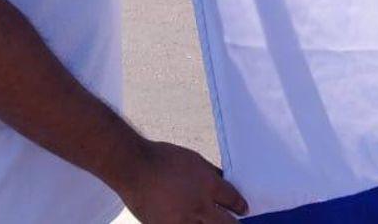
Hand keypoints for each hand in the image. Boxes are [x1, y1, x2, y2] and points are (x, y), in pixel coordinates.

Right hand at [116, 140, 247, 222]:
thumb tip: (223, 181)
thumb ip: (211, 173)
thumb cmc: (164, 159)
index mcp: (208, 186)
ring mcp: (182, 221)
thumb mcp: (195, 160)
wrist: (135, 168)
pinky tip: (188, 221)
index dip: (240, 206)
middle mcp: (199, 207)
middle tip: (235, 223)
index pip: (233, 201)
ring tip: (206, 219)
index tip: (243, 209)